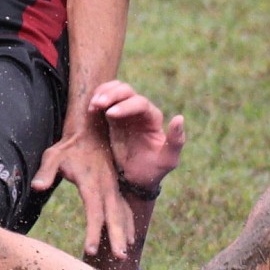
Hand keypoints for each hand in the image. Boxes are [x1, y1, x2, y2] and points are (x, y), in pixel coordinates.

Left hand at [32, 126, 132, 262]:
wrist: (91, 131)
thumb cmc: (69, 146)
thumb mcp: (53, 154)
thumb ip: (46, 171)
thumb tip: (37, 187)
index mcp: (92, 182)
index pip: (94, 211)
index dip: (93, 231)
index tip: (90, 250)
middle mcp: (107, 187)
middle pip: (113, 216)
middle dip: (116, 237)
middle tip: (120, 257)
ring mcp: (114, 188)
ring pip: (122, 214)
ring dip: (124, 233)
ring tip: (124, 254)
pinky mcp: (116, 188)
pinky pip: (125, 208)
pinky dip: (129, 223)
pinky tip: (130, 238)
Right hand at [88, 82, 184, 197]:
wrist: (135, 180)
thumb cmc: (154, 171)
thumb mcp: (168, 160)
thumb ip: (176, 141)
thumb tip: (179, 117)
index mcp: (153, 119)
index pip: (140, 103)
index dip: (125, 105)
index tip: (110, 114)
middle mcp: (139, 112)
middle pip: (126, 91)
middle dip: (112, 94)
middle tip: (97, 104)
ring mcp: (124, 113)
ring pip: (115, 90)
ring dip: (103, 93)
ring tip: (93, 105)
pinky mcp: (111, 118)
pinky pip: (105, 99)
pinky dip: (97, 98)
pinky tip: (90, 108)